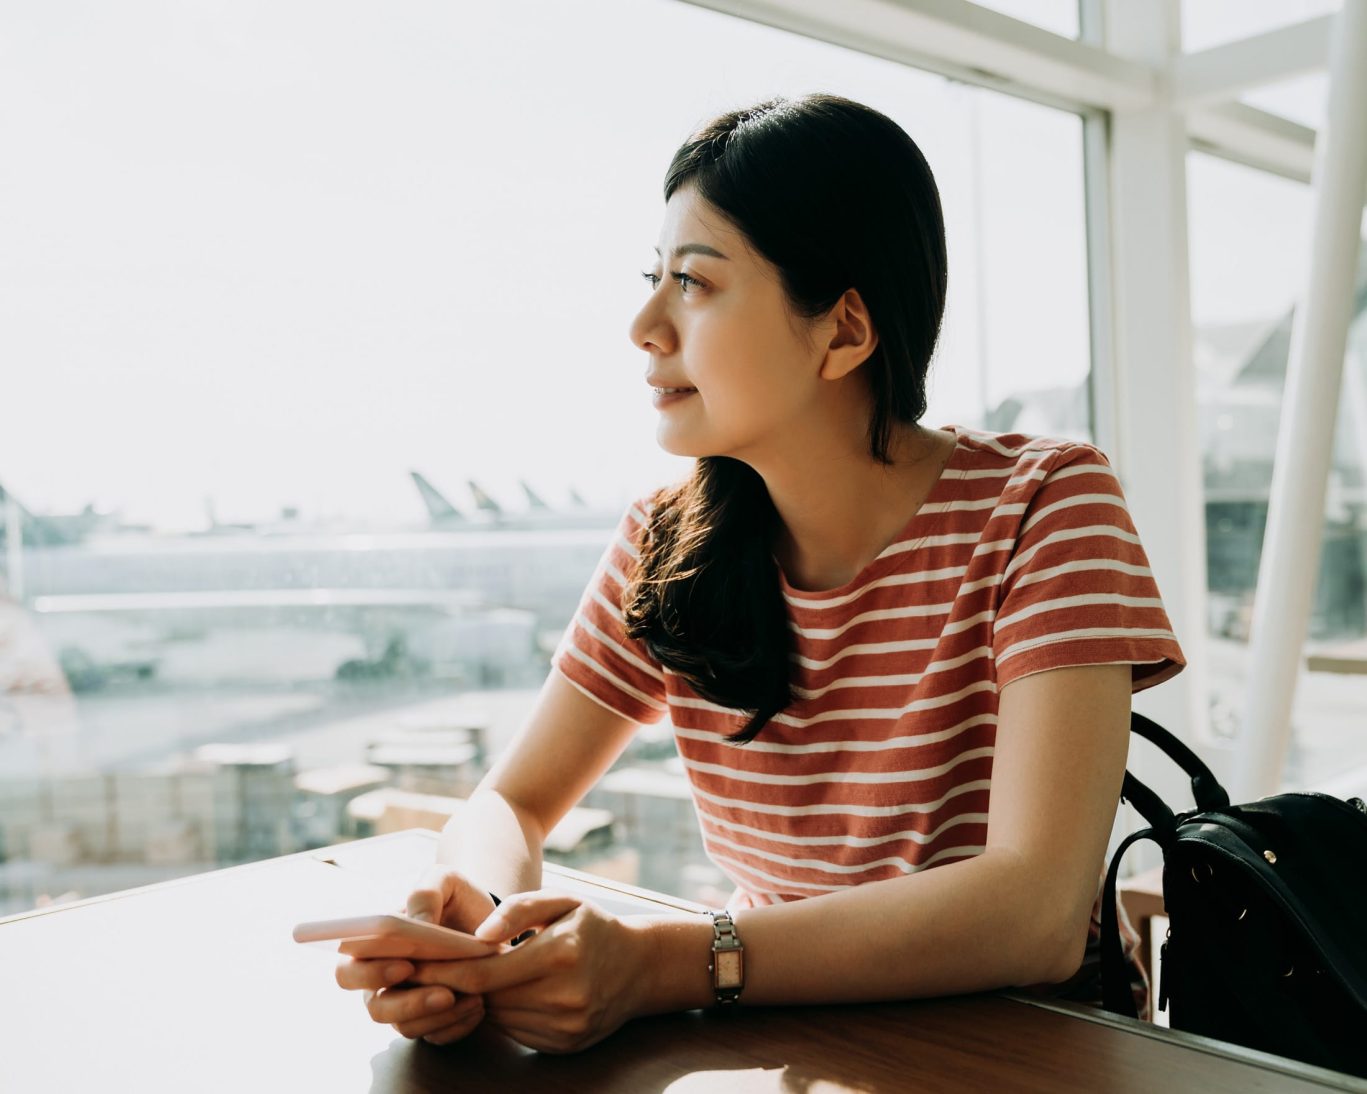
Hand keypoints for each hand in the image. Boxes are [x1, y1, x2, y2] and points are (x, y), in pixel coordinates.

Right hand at [334, 866, 499, 1044]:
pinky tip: (478, 1006)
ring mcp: (405, 1005)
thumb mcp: (445, 882)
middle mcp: (382, 981)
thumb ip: (426, 894)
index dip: (369, 974)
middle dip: (406, 1004)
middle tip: (444, 992)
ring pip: (405, 1028)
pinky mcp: (430, 1022)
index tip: (405, 966)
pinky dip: (457, 1025)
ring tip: (474, 997)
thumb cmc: (457, 900)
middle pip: (374, 1008)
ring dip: (439, 1016)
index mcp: (374, 948)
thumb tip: (418, 922)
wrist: (492, 922)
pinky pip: (435, 1036)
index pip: (348, 970)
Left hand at [406, 891, 652, 1053]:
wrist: (641, 967)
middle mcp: (563, 997)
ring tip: (459, 980)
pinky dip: (501, 1013)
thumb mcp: (563, 901)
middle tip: (419, 972)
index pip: (482, 971)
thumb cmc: (594, 926)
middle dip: (450, 986)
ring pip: (497, 1017)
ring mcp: (564, 1027)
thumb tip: (480, 933)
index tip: (412, 960)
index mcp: (559, 954)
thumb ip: (519, 909)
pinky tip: (501, 993)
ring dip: (476, 1000)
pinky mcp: (563, 1045)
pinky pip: (514, 1031)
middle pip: (485, 998)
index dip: (442, 968)